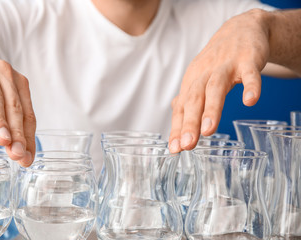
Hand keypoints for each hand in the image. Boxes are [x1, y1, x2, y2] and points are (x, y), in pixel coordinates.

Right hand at [0, 29, 35, 165]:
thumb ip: (3, 118)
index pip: (27, 114)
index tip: (27, 159)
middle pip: (14, 107)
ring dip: (0, 120)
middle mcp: (4, 72)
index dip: (28, 137)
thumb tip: (15, 148)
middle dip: (18, 133)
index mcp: (17, 83)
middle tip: (17, 154)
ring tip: (3, 140)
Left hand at [169, 9, 269, 152]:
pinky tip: (250, 101)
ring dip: (211, 109)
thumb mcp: (198, 81)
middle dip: (189, 123)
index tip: (175, 149)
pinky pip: (250, 74)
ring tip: (208, 131)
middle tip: (187, 145)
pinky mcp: (247, 60)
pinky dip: (250, 86)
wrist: (240, 30)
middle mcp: (204, 74)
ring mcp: (226, 66)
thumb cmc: (216, 62)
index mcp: (192, 82)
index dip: (177, 128)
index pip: (181, 108)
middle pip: (194, 99)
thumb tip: (175, 130)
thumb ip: (188, 105)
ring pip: (216, 88)